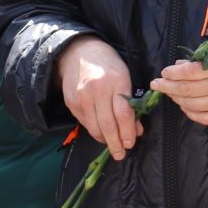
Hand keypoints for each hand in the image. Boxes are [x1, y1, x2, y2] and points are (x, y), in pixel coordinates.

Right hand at [57, 36, 140, 159]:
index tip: (131, 143)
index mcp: (116, 81)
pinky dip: (94, 130)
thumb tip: (136, 130)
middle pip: (108, 125)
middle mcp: (97, 90)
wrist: (79, 52)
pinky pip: (85, 123)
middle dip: (116, 143)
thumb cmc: (108, 65)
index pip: (123, 114)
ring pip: (94, 128)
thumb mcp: (125, 78)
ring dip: (105, 140)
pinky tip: (101, 132)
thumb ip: (131, 104)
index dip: (128, 132)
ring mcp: (82, 97)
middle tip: (121, 154)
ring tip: (112, 146)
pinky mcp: (71, 102)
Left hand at [148, 48, 207, 126]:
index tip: (164, 72)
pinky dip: (190, 113)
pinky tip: (185, 106)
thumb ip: (205, 59)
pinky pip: (204, 118)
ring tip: (170, 94)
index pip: (188, 72)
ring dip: (176, 99)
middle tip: (157, 84)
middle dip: (167, 87)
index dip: (172, 73)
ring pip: (192, 105)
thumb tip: (181, 66)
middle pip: (186, 90)